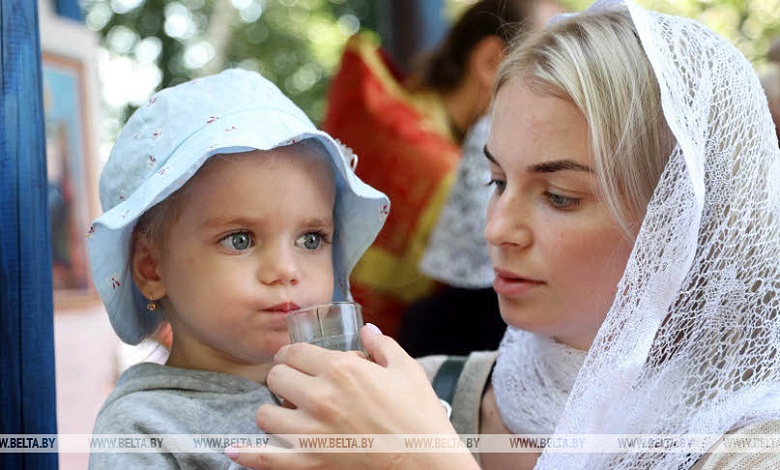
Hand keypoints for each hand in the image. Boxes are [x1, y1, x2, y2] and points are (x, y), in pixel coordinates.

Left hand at [229, 324, 478, 468]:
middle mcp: (320, 396)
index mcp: (342, 369)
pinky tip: (234, 449)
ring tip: (287, 413)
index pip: (296, 351)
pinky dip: (248, 454)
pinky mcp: (309, 462)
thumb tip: (367, 329)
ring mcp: (311, 432)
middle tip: (294, 384)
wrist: (426, 464)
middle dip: (284, 377)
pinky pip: (266, 457)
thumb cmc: (419, 417)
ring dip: (275, 411)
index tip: (297, 360)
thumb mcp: (407, 370)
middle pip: (276, 377)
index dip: (295, 354)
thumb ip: (383, 345)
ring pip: (266, 413)